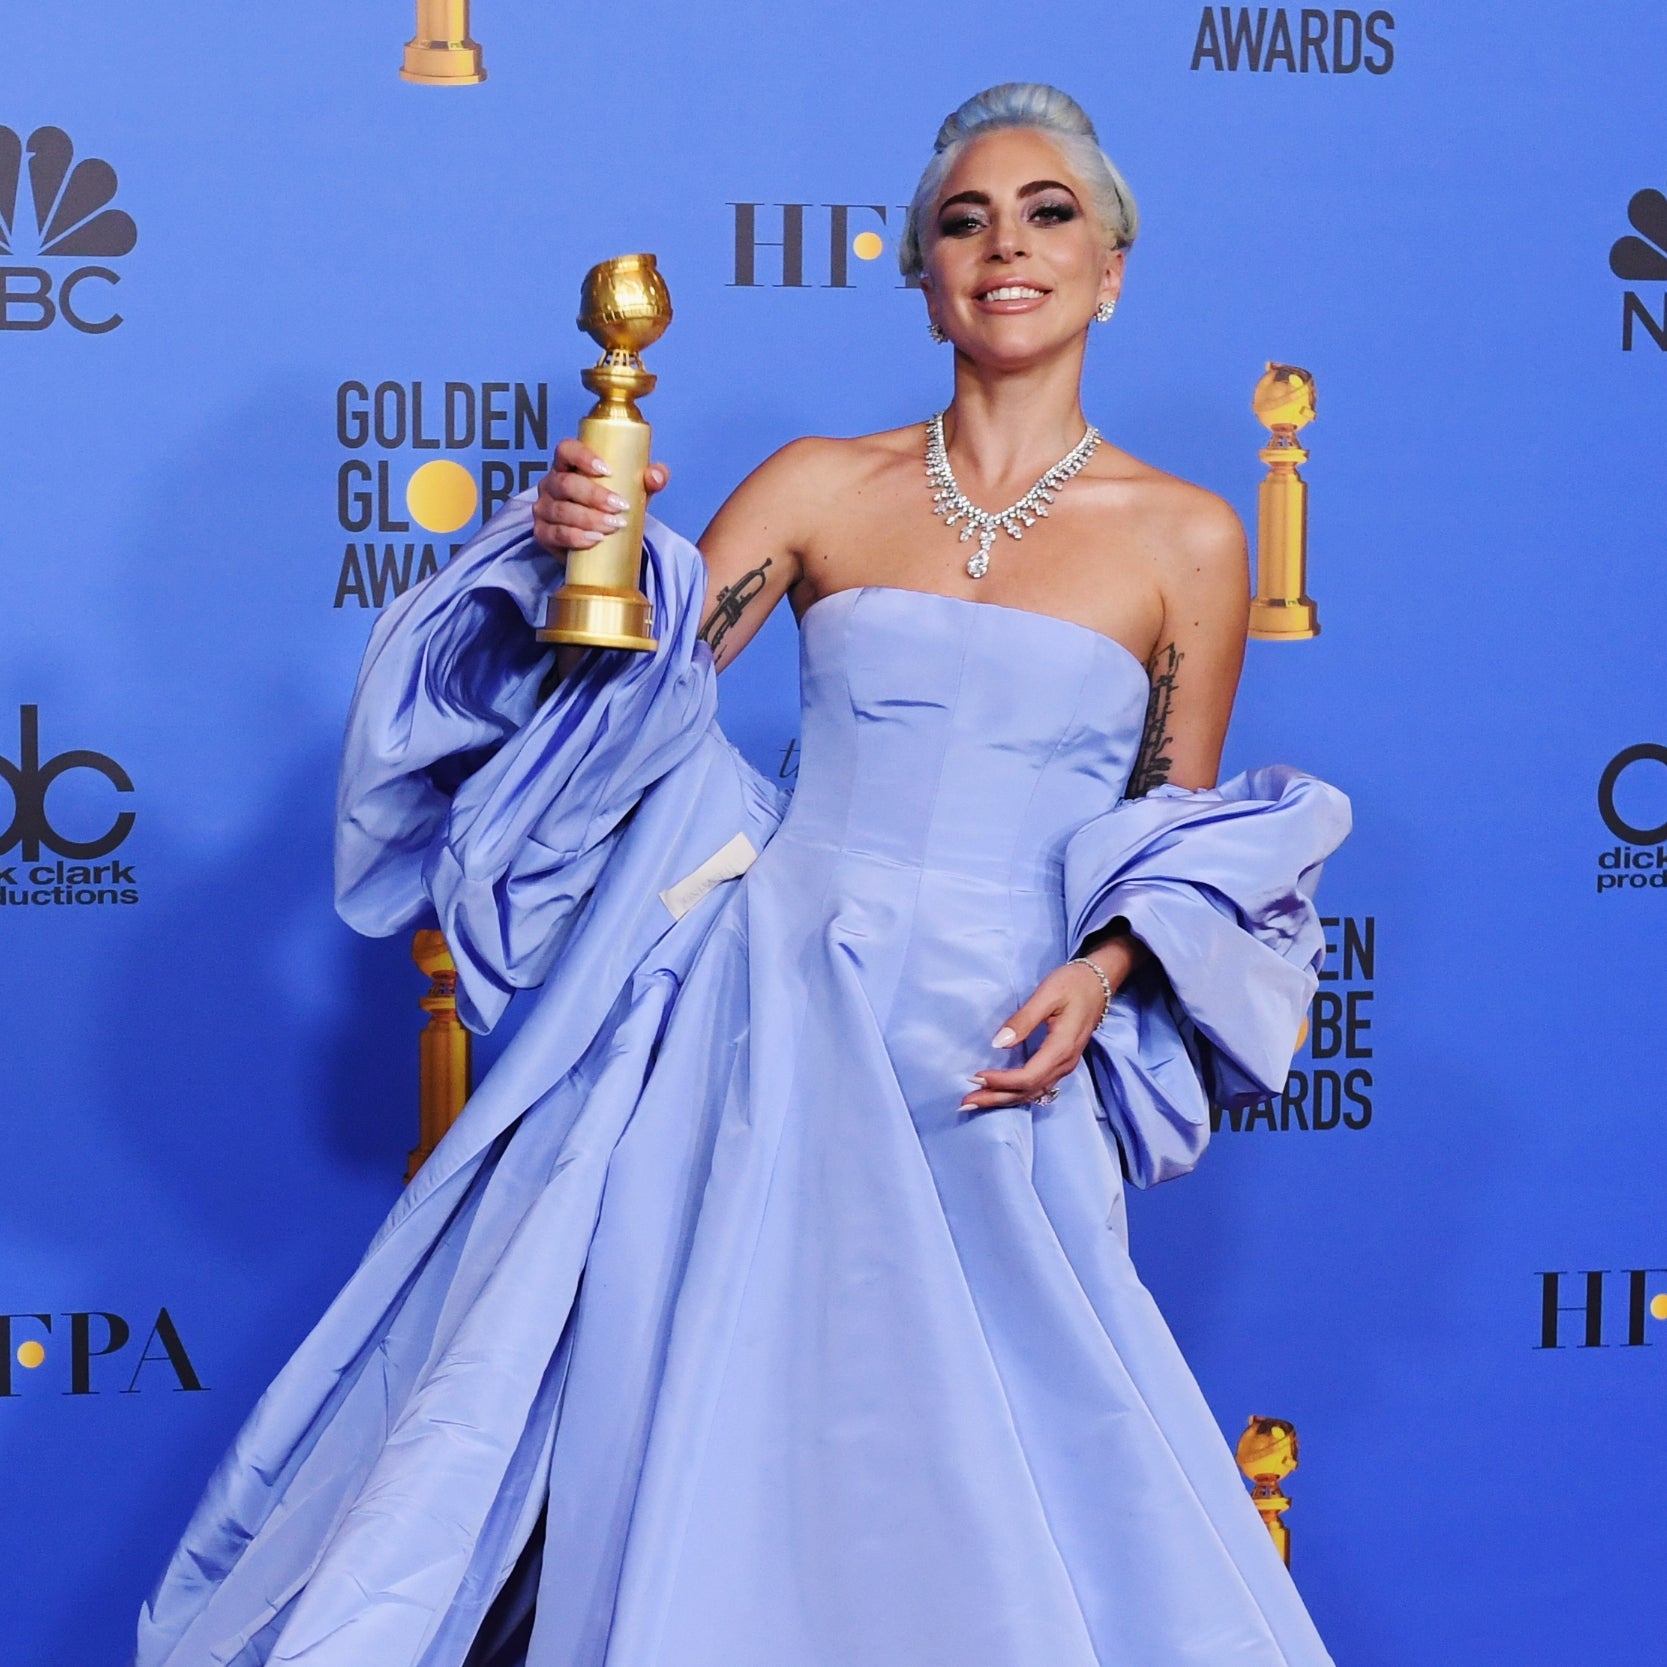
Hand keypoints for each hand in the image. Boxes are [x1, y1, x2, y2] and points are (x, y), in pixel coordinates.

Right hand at [532, 436, 669, 554]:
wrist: (602, 543)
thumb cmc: (613, 508)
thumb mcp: (633, 492)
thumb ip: (649, 480)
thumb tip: (656, 475)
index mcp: (568, 465)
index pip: (566, 450)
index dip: (583, 456)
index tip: (607, 470)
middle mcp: (552, 483)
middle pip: (565, 483)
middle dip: (594, 495)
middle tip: (619, 507)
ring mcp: (544, 508)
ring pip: (561, 510)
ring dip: (588, 518)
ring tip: (612, 526)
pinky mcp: (543, 533)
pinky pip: (555, 534)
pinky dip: (575, 537)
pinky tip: (594, 539)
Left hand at [960, 938, 1139, 1111]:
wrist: (1098, 983)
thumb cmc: (1072, 984)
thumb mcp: (1047, 995)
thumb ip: (1024, 1019)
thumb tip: (998, 1043)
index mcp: (1061, 1047)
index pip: (1029, 1076)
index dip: (1002, 1081)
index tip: (976, 1076)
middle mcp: (1064, 1063)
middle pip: (1028, 1091)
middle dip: (996, 1098)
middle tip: (966, 1102)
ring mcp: (1064, 1066)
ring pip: (1033, 1092)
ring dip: (1004, 1100)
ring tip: (976, 1101)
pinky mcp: (1061, 1063)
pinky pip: (1037, 1087)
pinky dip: (1016, 1093)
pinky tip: (999, 1094)